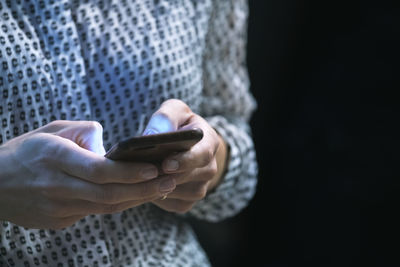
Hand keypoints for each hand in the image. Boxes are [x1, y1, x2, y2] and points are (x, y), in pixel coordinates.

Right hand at [0, 120, 175, 228]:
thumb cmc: (27, 151)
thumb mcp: (52, 130)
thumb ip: (85, 132)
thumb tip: (114, 147)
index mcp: (54, 157)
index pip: (99, 170)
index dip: (129, 172)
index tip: (155, 168)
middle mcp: (56, 185)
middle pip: (109, 193)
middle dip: (144, 189)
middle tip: (171, 181)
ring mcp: (57, 208)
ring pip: (105, 207)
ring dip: (136, 198)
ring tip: (162, 188)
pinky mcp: (58, 221)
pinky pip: (94, 212)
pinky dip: (118, 204)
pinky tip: (136, 195)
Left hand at [144, 99, 227, 212]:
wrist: (185, 146)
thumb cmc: (178, 124)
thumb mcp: (174, 111)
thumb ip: (165, 117)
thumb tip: (151, 135)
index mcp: (209, 143)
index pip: (202, 155)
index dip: (184, 161)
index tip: (166, 164)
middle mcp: (209, 168)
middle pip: (189, 177)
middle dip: (165, 175)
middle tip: (142, 173)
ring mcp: (200, 187)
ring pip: (178, 193)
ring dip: (157, 186)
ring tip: (136, 178)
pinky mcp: (187, 202)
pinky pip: (170, 203)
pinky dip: (155, 196)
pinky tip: (141, 185)